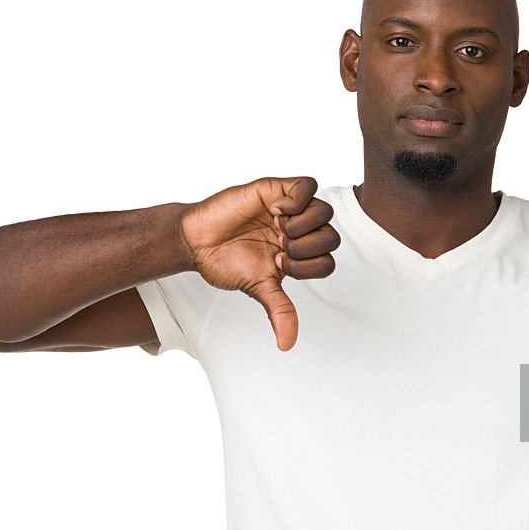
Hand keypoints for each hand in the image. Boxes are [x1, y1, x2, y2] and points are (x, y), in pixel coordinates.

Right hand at [180, 176, 339, 350]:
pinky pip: (308, 185)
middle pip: (332, 237)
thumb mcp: (259, 288)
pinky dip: (298, 200)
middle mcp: (298, 232)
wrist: (196, 241)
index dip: (309, 267)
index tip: (280, 265)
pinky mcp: (276, 189)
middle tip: (279, 247)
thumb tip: (287, 344)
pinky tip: (275, 209)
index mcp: (298, 255)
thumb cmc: (225, 262)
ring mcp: (289, 210)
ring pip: (325, 211)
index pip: (328, 262)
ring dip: (304, 225)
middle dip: (307, 248)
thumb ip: (280, 311)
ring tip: (277, 228)